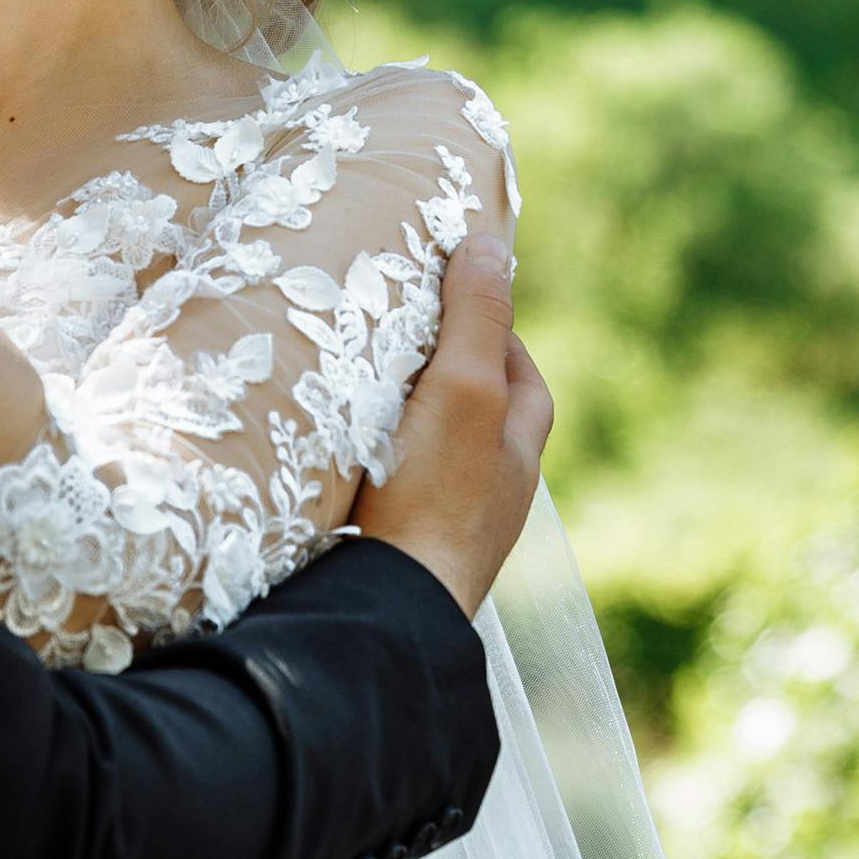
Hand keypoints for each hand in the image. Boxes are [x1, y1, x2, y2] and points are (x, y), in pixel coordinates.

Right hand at [355, 235, 552, 616]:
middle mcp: (494, 494)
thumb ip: (477, 319)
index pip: (521, 372)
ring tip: (357, 395)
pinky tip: (338, 464)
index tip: (452, 296)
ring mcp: (448, 530)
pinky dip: (374, 471)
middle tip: (396, 342)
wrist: (387, 615)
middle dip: (446, 377)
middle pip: (480, 416)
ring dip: (405, 427)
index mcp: (519, 451)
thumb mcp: (464, 388)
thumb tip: (491, 243)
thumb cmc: (435, 498)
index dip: (494, 329)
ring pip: (435, 460)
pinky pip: (395, 497)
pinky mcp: (400, 556)